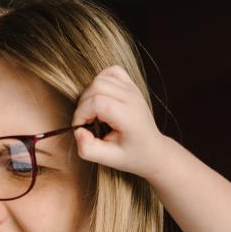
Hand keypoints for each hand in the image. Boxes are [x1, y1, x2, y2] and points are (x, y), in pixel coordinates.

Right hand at [71, 65, 178, 179]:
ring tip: (93, 112)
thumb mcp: (109, 160)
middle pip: (96, 86)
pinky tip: (100, 97)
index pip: (97, 102)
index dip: (81, 114)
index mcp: (129, 117)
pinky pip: (111, 71)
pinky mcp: (131, 85)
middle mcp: (132, 99)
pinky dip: (100, 80)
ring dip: (89, 93)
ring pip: (101, 77)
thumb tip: (78, 131)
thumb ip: (89, 149)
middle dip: (83, 104)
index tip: (81, 127)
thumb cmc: (131, 156)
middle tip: (86, 121)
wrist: (153, 150)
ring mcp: (133, 90)